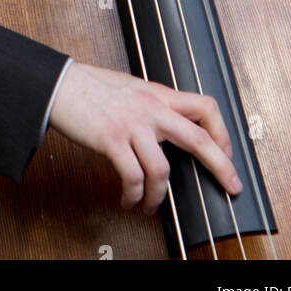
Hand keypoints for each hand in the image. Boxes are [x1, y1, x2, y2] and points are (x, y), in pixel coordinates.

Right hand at [49, 61, 242, 215]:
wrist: (59, 85)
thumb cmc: (91, 88)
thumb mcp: (132, 88)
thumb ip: (153, 105)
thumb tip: (169, 127)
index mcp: (158, 94)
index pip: (204, 106)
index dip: (222, 132)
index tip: (225, 152)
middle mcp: (151, 108)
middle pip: (199, 138)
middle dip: (221, 166)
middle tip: (232, 186)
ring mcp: (132, 124)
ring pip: (162, 170)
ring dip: (159, 196)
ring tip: (151, 205)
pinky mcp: (111, 139)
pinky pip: (133, 177)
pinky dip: (134, 195)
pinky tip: (129, 199)